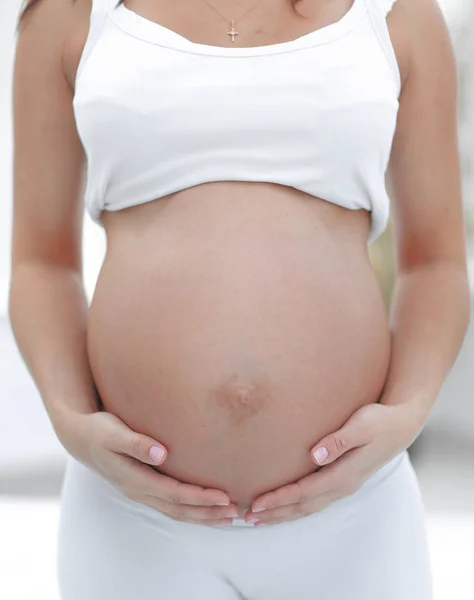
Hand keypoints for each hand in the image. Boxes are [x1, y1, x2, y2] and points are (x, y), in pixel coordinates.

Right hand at [56, 409, 238, 525]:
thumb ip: (136, 443)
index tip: (224, 497)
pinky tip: (205, 507)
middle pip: (178, 509)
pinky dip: (190, 509)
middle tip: (235, 513)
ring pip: (175, 511)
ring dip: (201, 516)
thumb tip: (160, 454)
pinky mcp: (143, 486)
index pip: (174, 494)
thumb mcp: (113, 433)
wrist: (80, 437)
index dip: (200, 498)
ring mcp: (140, 491)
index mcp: (135, 479)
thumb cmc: (99, 430)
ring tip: (227, 518)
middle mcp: (139, 490)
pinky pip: (170, 504)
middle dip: (207, 513)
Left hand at [244, 401, 423, 525]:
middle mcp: (343, 485)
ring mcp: (344, 485)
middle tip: (248, 518)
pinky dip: (296, 507)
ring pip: (309, 507)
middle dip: (276, 513)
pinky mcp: (342, 480)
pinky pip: (315, 501)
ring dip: (284, 514)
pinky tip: (285, 507)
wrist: (401, 426)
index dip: (279, 499)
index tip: (257, 504)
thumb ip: (338, 441)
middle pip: (303, 506)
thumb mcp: (361, 426)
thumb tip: (315, 456)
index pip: (304, 492)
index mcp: (344, 474)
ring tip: (260, 519)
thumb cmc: (379, 422)